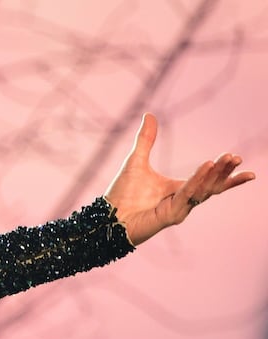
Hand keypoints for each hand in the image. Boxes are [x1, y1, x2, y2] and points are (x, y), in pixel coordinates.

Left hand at [104, 113, 254, 245]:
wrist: (107, 217)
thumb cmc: (121, 194)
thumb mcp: (136, 161)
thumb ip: (145, 139)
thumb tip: (149, 114)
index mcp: (178, 189)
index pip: (209, 180)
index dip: (225, 172)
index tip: (238, 158)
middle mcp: (182, 200)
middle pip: (211, 185)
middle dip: (224, 172)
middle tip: (236, 158)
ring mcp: (178, 209)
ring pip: (202, 191)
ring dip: (215, 175)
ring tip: (226, 159)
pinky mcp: (170, 216)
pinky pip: (187, 195)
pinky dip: (196, 181)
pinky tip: (206, 167)